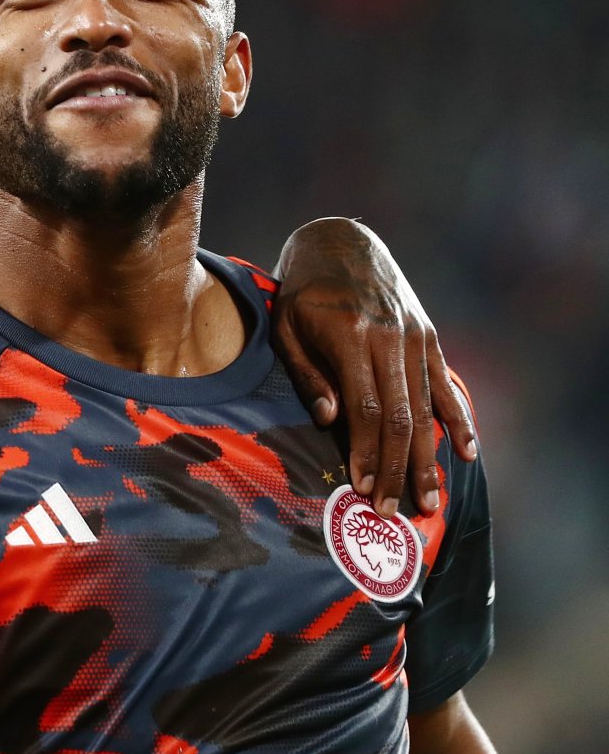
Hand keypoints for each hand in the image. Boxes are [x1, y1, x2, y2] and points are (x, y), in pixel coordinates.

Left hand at [273, 219, 477, 517]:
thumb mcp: (287, 328)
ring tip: (429, 499)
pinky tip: (466, 453)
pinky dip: (459, 420)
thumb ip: (307, 374)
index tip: (363, 487)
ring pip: (426, 408)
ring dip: (428, 457)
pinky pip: (446, 385)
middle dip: (398, 468)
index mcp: (351, 337)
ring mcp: (416, 338)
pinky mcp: (429, 336)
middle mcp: (391, 339)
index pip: (366, 409)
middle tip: (395, 510)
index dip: (367, 452)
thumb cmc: (302, 294)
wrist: (341, 243)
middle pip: (400, 417)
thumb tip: (327, 420)